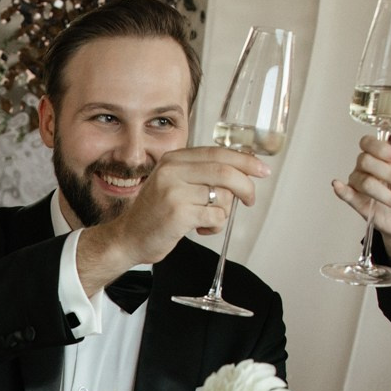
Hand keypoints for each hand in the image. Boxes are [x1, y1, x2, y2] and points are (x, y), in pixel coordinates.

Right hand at [90, 147, 268, 270]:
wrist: (128, 238)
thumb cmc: (154, 214)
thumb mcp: (173, 182)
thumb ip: (200, 173)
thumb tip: (241, 171)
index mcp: (173, 160)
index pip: (218, 153)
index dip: (245, 161)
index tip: (261, 170)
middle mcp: (173, 171)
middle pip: (226, 172)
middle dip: (246, 187)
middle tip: (249, 199)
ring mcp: (175, 192)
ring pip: (223, 197)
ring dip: (223, 213)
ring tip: (206, 219)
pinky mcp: (179, 214)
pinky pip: (216, 216)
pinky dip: (215, 225)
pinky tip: (200, 227)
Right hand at [330, 133, 390, 243]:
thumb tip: (386, 165)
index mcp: (381, 156)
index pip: (368, 143)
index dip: (381, 149)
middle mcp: (367, 168)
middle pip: (365, 161)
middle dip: (388, 174)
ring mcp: (360, 185)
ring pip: (364, 182)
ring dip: (386, 194)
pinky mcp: (358, 202)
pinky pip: (346, 194)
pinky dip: (341, 190)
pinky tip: (338, 186)